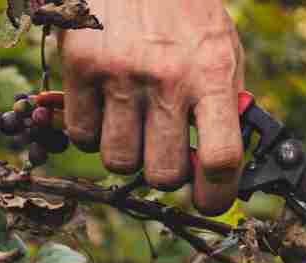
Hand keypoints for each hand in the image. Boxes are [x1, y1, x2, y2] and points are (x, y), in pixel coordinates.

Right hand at [58, 0, 245, 214]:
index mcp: (211, 74)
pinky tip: (105, 108)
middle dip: (165, 173)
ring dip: (127, 153)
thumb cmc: (184, 10)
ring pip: (119, 161)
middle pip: (164, 173)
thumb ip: (224, 105)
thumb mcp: (221, 50)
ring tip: (133, 122)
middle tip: (164, 150)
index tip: (209, 200)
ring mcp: (121, 73)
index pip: (220, 158)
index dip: (216, 195)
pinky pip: (83, 136)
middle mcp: (167, 77)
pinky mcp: (82, 65)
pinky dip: (93, 134)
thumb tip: (220, 168)